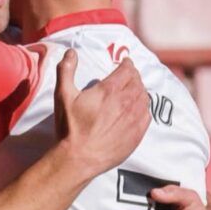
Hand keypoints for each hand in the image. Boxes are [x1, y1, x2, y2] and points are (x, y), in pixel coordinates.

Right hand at [54, 49, 150, 176]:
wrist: (79, 157)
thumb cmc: (70, 127)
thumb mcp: (63, 96)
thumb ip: (66, 70)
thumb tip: (71, 52)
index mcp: (109, 90)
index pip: (127, 70)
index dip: (127, 63)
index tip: (125, 62)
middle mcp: (126, 102)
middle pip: (137, 82)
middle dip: (133, 75)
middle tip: (129, 75)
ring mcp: (134, 118)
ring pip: (145, 97)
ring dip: (140, 90)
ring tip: (134, 90)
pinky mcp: (137, 134)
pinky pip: (147, 114)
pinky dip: (144, 107)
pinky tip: (138, 109)